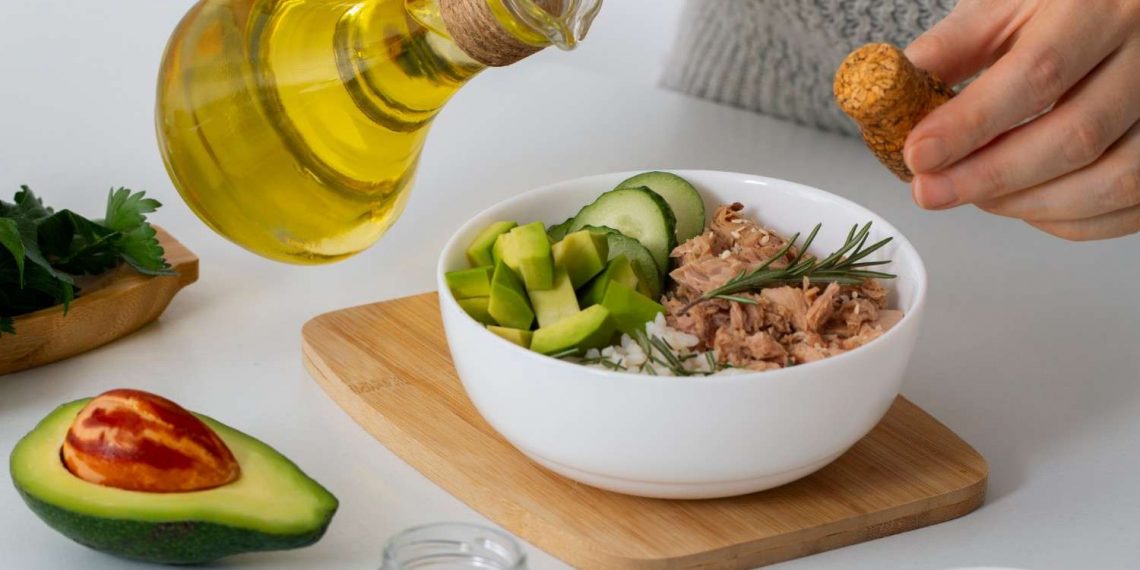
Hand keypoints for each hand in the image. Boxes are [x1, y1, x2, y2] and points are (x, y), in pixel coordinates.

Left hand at [903, 0, 1139, 239]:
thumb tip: (890, 98)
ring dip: (1027, 204)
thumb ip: (951, 49)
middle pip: (1075, 136)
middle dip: (989, 177)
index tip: (918, 154)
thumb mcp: (1006, 5)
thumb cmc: (1065, 5)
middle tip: (929, 191)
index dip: (971, 123)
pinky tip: (1022, 204)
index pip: (1039, 73)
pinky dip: (1067, 220)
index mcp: (1103, 7)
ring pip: (1111, 180)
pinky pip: (1130, 206)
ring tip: (972, 195)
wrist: (1127, 9)